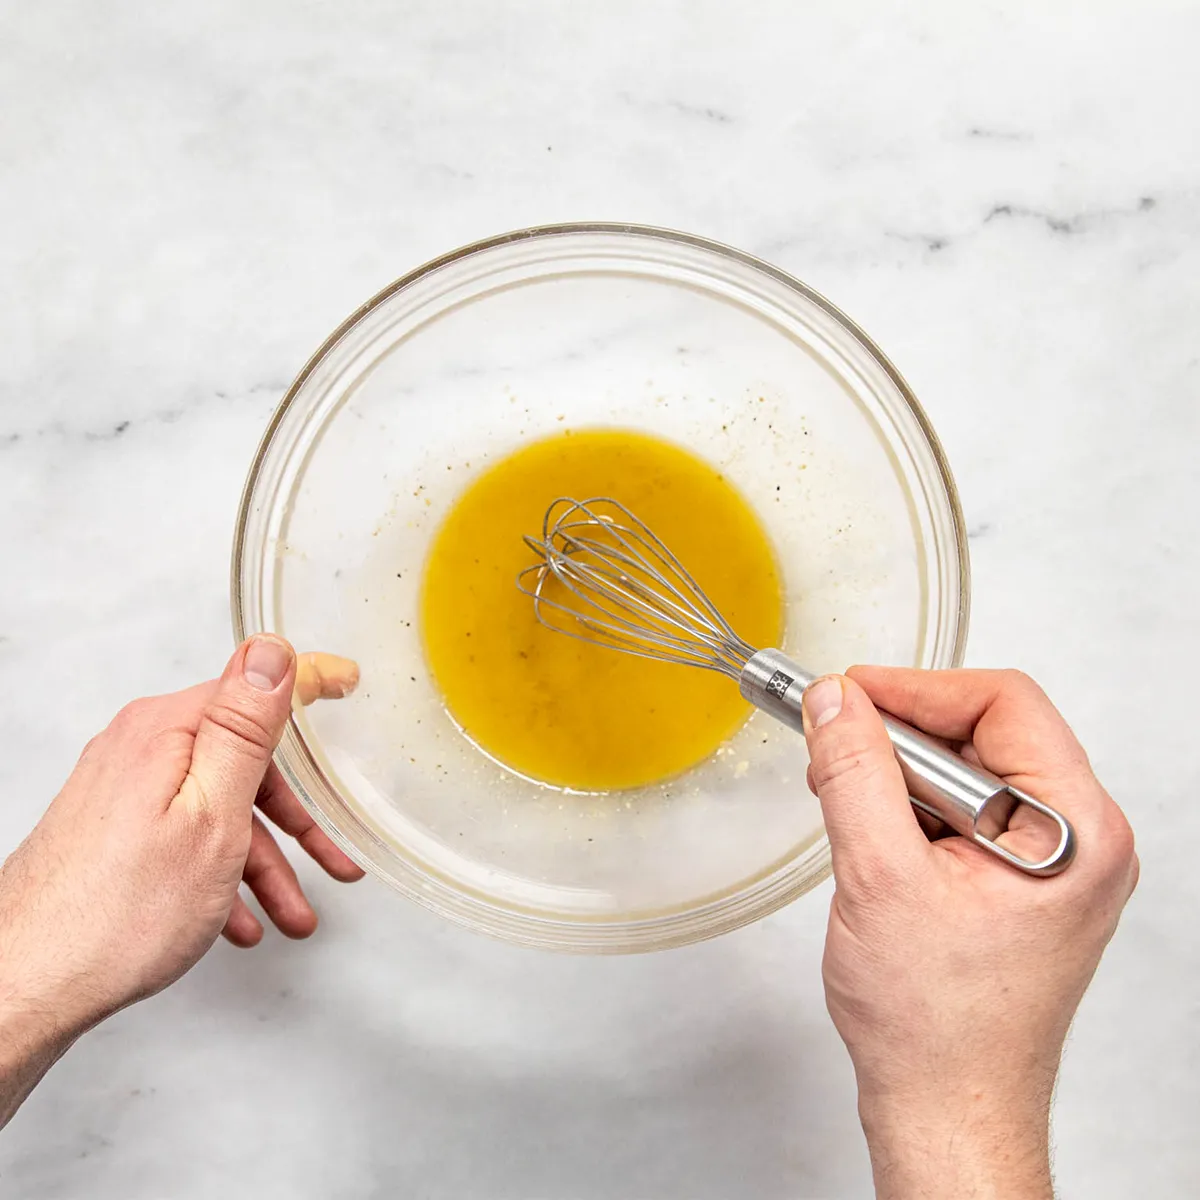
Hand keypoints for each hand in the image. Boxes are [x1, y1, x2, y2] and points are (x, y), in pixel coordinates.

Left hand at [0, 637, 363, 1125]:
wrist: (28, 985)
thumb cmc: (119, 914)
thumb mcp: (213, 812)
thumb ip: (246, 728)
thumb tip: (271, 653)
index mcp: (167, 731)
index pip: (253, 689)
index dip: (309, 685)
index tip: (347, 681)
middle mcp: (138, 749)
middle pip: (241, 763)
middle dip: (293, 820)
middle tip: (334, 858)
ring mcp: (120, 790)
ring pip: (216, 810)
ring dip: (260, 862)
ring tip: (290, 912)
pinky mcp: (109, 828)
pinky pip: (183, 836)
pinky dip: (218, 873)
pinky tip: (235, 917)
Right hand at [801, 668, 1136, 1199]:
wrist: (946, 1108)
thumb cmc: (935, 1024)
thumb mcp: (878, 876)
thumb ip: (854, 773)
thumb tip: (835, 701)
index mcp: (1074, 830)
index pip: (1003, 703)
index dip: (918, 690)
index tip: (851, 696)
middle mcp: (1078, 840)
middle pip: (988, 732)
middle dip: (901, 736)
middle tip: (837, 747)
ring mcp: (1052, 864)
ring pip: (970, 771)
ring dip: (900, 775)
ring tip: (849, 807)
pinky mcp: (1019, 882)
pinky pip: (965, 812)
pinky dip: (912, 810)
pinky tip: (873, 838)